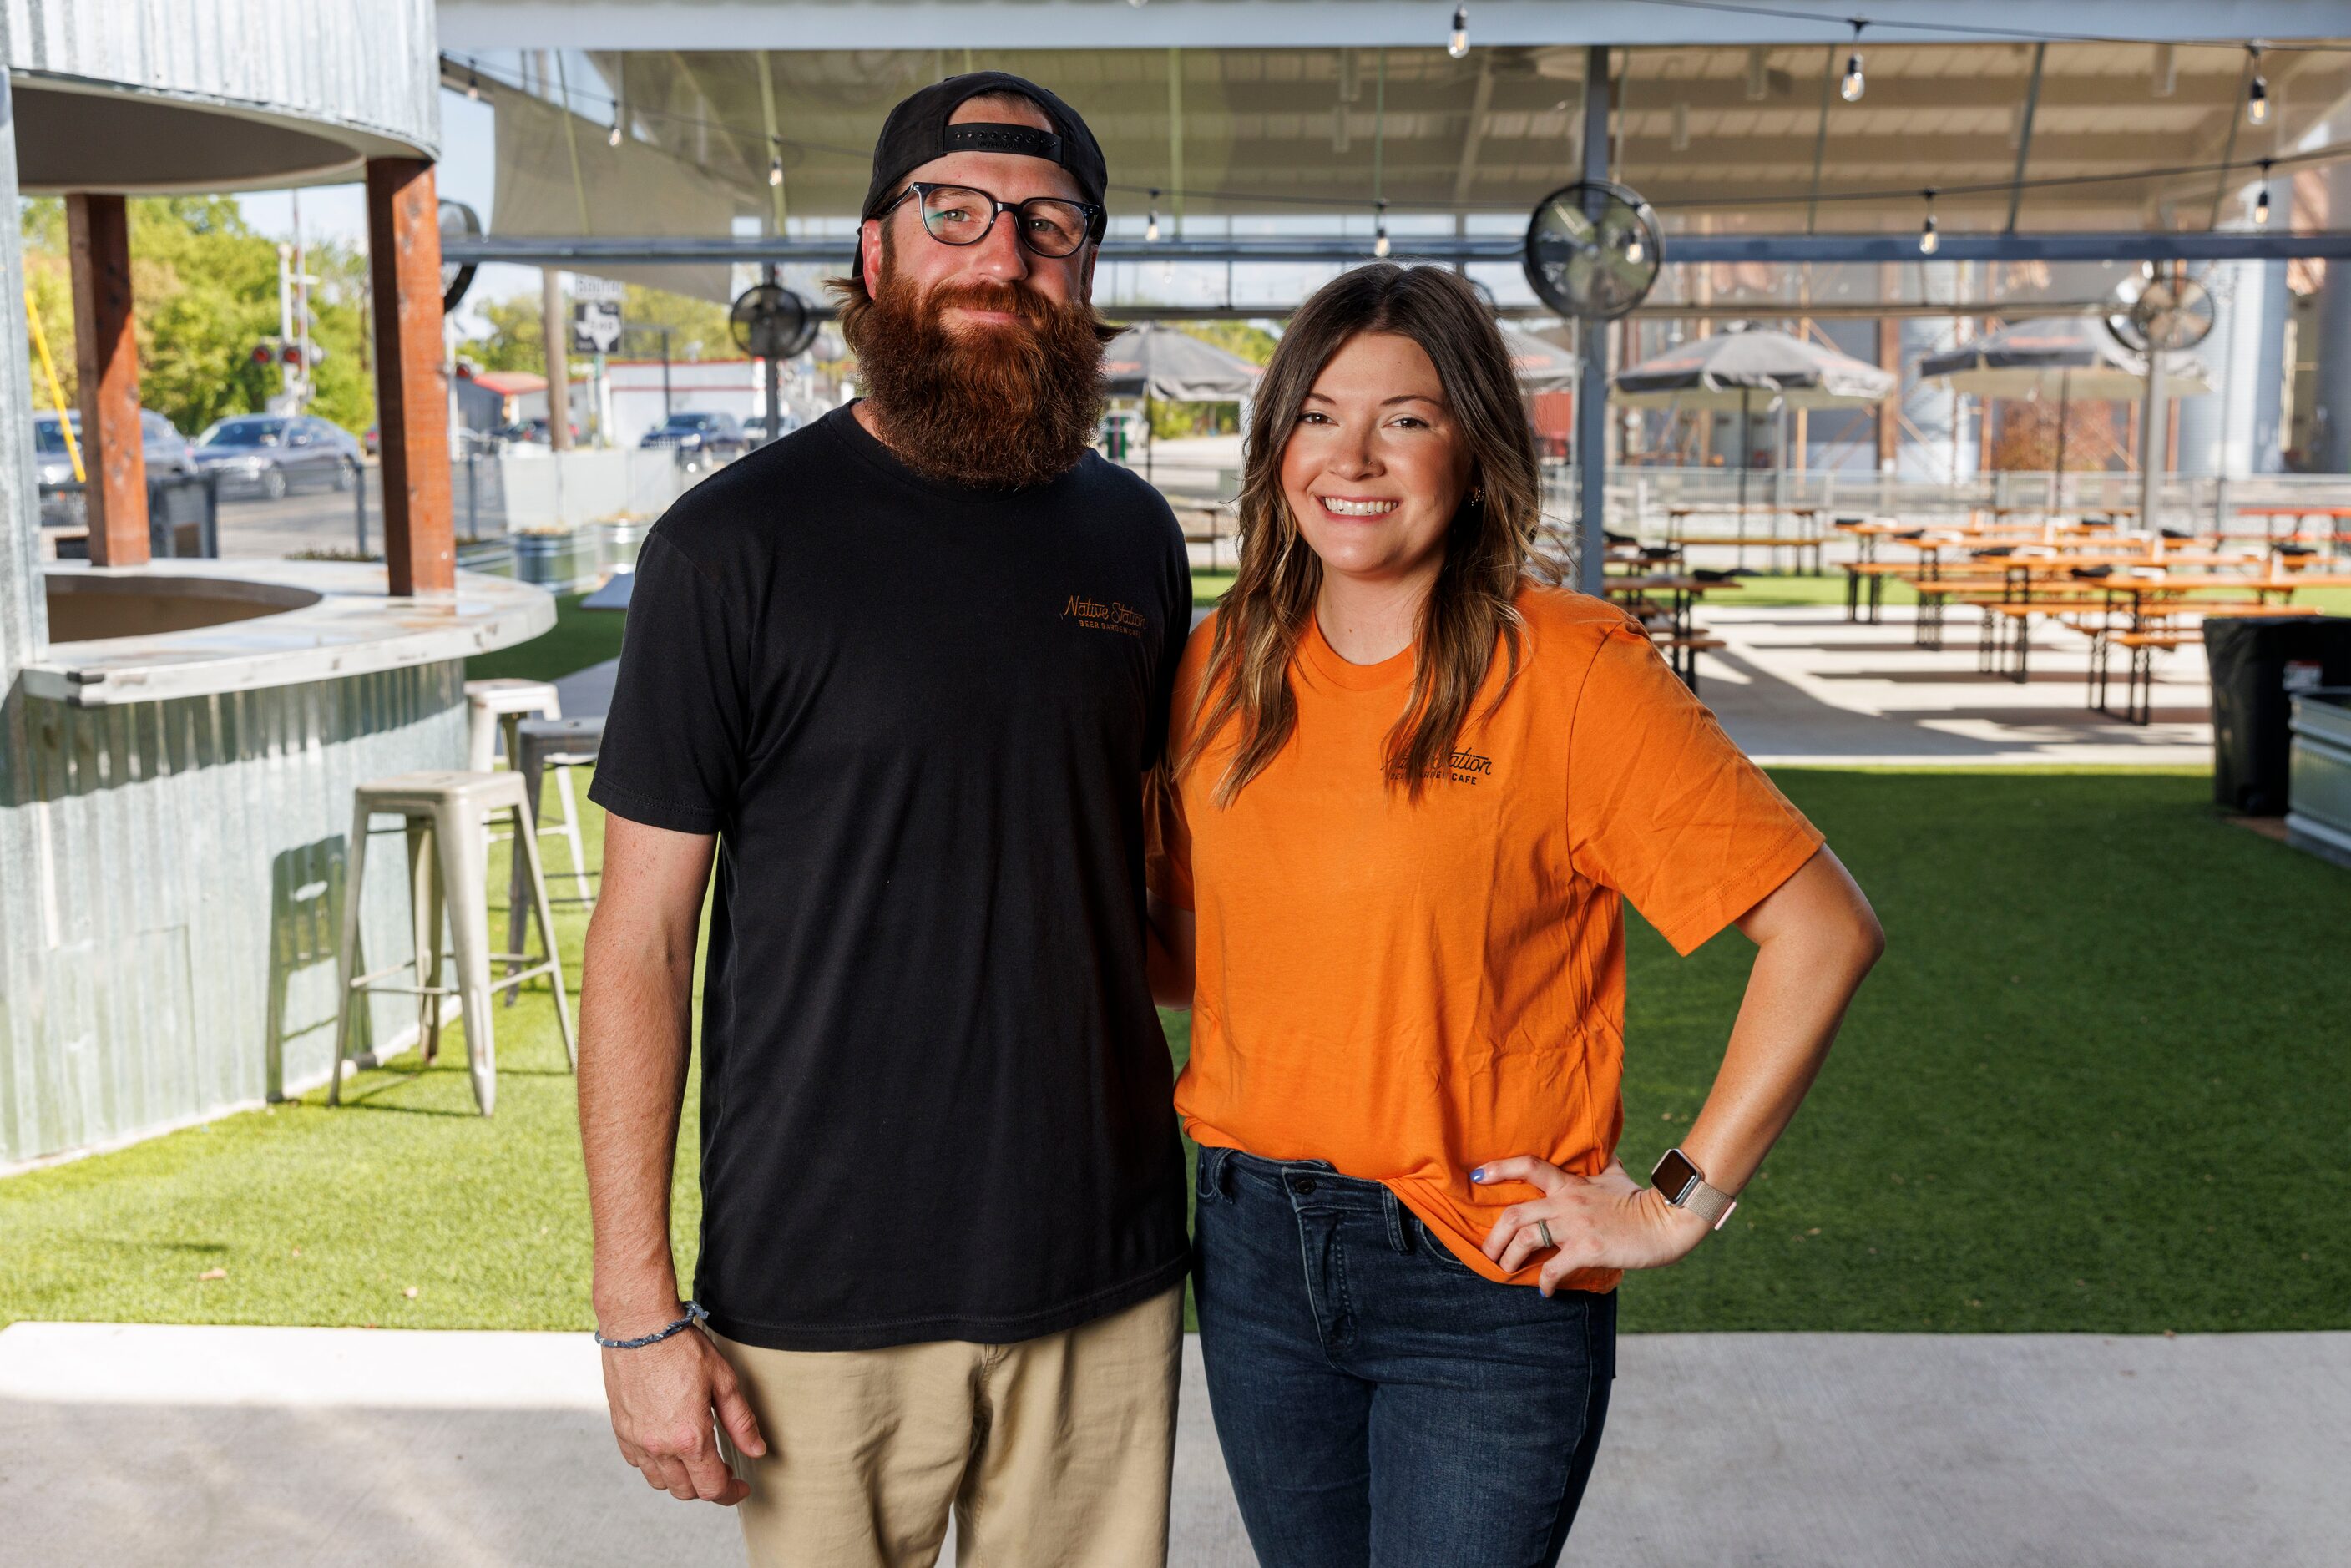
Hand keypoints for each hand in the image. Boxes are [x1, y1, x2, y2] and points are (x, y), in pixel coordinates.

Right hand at [600, 1318, 766, 1504]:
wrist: (639, 1327)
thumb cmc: (682, 1348)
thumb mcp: (723, 1381)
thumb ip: (740, 1421)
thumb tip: (756, 1450)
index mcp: (689, 1438)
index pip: (712, 1488)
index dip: (731, 1493)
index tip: (741, 1487)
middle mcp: (659, 1446)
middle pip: (686, 1491)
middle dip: (708, 1487)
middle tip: (723, 1470)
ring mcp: (636, 1440)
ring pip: (661, 1482)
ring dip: (682, 1479)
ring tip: (697, 1460)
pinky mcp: (621, 1430)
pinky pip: (638, 1464)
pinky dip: (656, 1465)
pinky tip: (668, 1446)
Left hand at [1473, 1156, 1715, 1294]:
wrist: (1669, 1220)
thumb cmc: (1642, 1201)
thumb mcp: (1616, 1176)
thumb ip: (1602, 1167)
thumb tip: (1606, 1155)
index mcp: (1571, 1184)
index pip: (1529, 1166)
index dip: (1499, 1169)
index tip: (1477, 1175)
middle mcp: (1568, 1202)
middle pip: (1515, 1213)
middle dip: (1494, 1236)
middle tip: (1489, 1252)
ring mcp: (1577, 1225)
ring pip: (1527, 1238)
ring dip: (1510, 1258)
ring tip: (1507, 1271)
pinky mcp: (1589, 1248)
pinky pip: (1554, 1268)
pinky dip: (1544, 1282)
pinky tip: (1545, 1291)